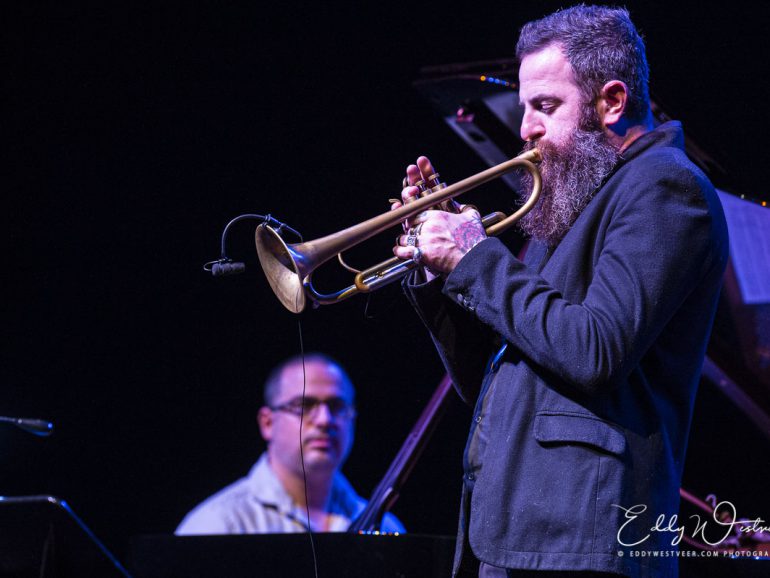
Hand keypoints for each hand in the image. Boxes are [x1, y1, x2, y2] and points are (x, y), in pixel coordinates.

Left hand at [391, 156, 485, 274]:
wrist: (473, 258)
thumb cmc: (474, 239)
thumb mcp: (471, 217)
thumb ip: (464, 208)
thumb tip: (459, 205)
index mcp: (438, 216)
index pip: (417, 212)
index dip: (414, 218)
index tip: (415, 222)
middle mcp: (428, 226)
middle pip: (409, 224)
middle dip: (409, 229)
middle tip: (412, 233)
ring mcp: (424, 240)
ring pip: (404, 237)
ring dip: (404, 240)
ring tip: (407, 243)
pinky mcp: (422, 254)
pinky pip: (403, 251)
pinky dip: (399, 251)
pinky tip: (399, 251)